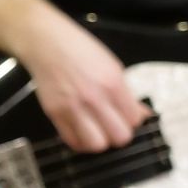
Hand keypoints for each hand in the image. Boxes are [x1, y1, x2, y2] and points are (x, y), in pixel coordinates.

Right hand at [22, 14, 142, 154]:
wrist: (45, 43)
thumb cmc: (81, 50)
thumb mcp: (112, 66)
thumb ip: (126, 94)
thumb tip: (142, 115)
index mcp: (113, 83)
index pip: (134, 119)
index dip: (132, 121)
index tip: (124, 116)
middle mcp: (94, 98)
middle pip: (119, 137)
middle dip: (118, 134)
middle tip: (112, 125)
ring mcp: (73, 108)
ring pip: (96, 145)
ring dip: (99, 141)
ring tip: (96, 131)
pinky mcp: (54, 114)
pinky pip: (72, 142)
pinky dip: (80, 141)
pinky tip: (81, 132)